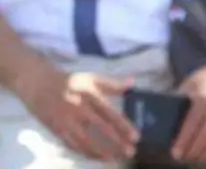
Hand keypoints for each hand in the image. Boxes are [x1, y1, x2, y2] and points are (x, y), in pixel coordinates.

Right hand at [19, 67, 135, 161]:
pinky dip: (84, 152)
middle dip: (116, 143)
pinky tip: (96, 157)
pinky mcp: (56, 130)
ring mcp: (66, 121)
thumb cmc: (70, 82)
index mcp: (90, 96)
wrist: (38, 86)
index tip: (135, 137)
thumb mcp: (91, 79)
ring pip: (85, 141)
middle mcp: (78, 109)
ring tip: (114, 158)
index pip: (110, 114)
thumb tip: (132, 83)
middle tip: (130, 152)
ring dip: (101, 152)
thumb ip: (112, 84)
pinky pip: (71, 145)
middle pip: (100, 129)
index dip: (124, 127)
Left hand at [172, 52, 205, 162]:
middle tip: (183, 156)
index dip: (182, 143)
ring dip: (203, 156)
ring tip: (195, 156)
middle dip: (191, 153)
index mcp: (203, 98)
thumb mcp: (193, 80)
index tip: (175, 153)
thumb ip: (180, 95)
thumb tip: (164, 112)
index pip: (191, 127)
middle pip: (202, 140)